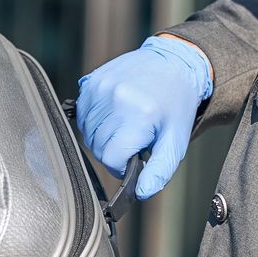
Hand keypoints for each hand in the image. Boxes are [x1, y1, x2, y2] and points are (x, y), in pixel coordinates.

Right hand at [75, 36, 212, 198]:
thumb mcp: (175, 141)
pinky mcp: (92, 81)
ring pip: (87, 133)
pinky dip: (94, 120)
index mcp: (139, 116)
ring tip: (123, 126)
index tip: (134, 157)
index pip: (111, 159)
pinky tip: (113, 114)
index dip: (121, 166)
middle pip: (97, 147)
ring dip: (102, 136)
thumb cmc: (175, 105)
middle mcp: (117, 100)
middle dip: (113, 151)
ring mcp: (102, 88)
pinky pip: (82, 114)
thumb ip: (160, 171)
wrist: (173, 63)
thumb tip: (142, 193)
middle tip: (132, 140)